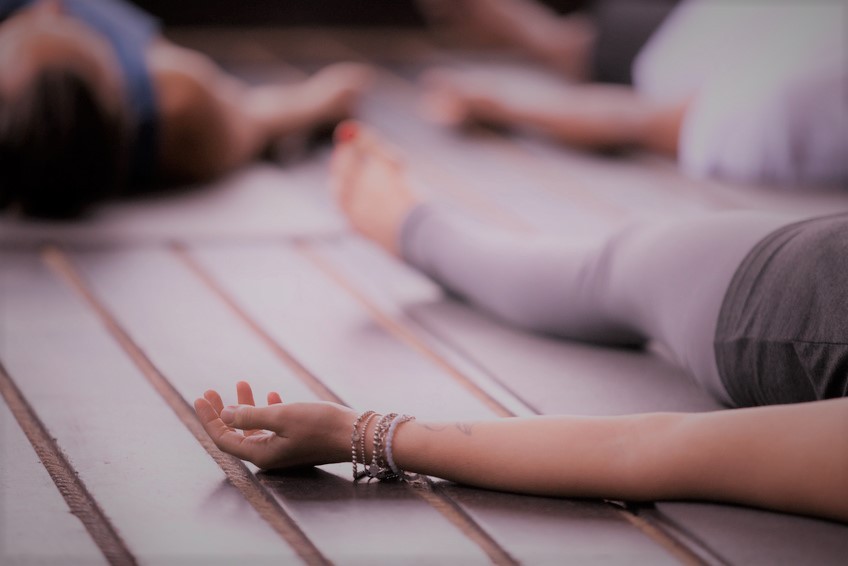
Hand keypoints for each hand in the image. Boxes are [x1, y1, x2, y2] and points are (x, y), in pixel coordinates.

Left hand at [194, 381, 354, 469]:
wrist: (355, 435)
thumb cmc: (319, 425)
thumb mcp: (281, 416)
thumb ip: (250, 415)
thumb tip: (225, 415)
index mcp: (261, 454)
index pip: (224, 438)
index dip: (209, 418)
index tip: (201, 397)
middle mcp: (269, 455)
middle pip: (235, 433)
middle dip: (222, 412)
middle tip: (211, 391)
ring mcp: (282, 449)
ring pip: (255, 427)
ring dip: (246, 406)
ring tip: (241, 383)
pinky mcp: (295, 441)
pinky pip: (273, 426)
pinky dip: (267, 410)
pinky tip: (271, 395)